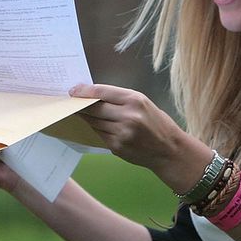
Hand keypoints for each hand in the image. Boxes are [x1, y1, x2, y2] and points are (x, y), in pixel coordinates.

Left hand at [70, 84, 208, 190]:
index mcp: (135, 100)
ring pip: (94, 122)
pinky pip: (100, 134)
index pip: (101, 92)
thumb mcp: (143, 103)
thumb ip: (119, 99)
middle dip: (81, 105)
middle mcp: (128, 116)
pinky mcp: (117, 146)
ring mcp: (121, 133)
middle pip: (94, 108)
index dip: (83, 91)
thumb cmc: (156, 123)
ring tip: (80, 113)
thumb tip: (92, 96)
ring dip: (86, 118)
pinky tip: (95, 126)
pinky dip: (96, 129)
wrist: (169, 150)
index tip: (73, 91)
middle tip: (71, 103)